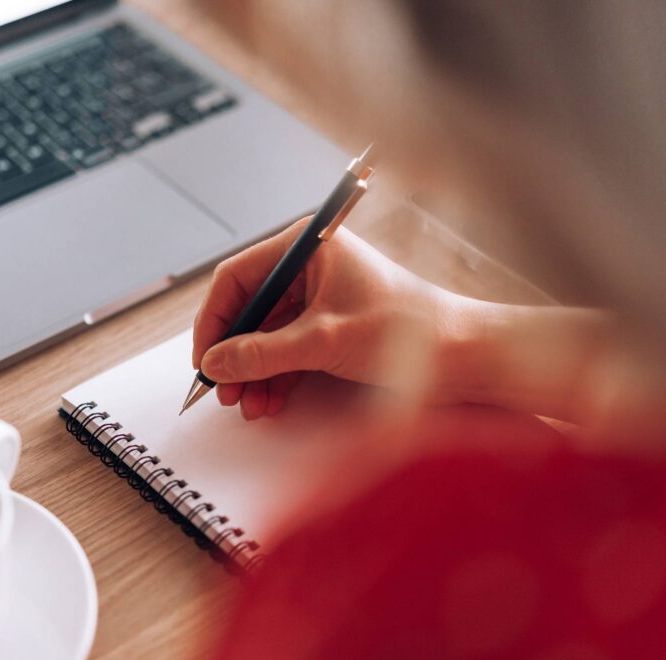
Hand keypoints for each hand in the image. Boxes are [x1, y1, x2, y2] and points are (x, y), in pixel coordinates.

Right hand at [192, 218, 452, 419]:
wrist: (461, 356)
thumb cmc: (403, 331)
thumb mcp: (322, 342)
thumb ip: (262, 353)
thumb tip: (215, 363)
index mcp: (307, 248)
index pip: (238, 277)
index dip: (215, 320)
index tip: (205, 359)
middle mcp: (310, 268)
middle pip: (250, 309)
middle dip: (235, 354)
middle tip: (224, 391)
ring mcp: (320, 299)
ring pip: (267, 335)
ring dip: (254, 372)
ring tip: (250, 405)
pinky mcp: (331, 327)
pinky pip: (288, 349)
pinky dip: (276, 376)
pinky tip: (269, 403)